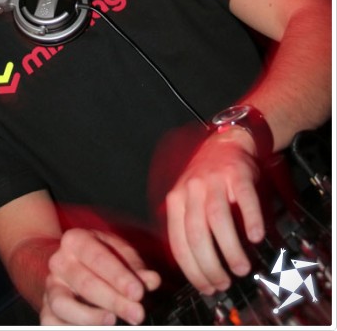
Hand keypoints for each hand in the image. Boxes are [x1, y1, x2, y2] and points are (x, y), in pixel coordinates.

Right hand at [40, 228, 160, 325]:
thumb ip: (135, 266)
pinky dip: (71, 328)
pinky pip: (52, 323)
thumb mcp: (117, 252)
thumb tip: (152, 280)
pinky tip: (96, 329)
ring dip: (89, 317)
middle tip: (137, 313)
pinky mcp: (46, 310)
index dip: (119, 276)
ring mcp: (51, 287)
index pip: (97, 257)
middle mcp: (59, 262)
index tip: (139, 292)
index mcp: (76, 240)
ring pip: (63, 304)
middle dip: (113, 300)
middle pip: (84, 283)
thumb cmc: (99, 257)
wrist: (67, 264)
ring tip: (112, 322)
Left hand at [165, 128, 263, 294]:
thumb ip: (188, 227)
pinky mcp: (237, 174)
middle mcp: (191, 190)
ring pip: (217, 219)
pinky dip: (251, 220)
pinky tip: (256, 238)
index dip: (192, 270)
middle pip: (196, 234)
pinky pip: (244, 200)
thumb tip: (199, 269)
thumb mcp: (187, 200)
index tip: (205, 287)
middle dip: (210, 265)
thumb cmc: (207, 180)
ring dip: (229, 249)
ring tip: (240, 268)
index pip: (179, 242)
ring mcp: (214, 181)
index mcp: (175, 200)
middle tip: (224, 282)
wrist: (225, 143)